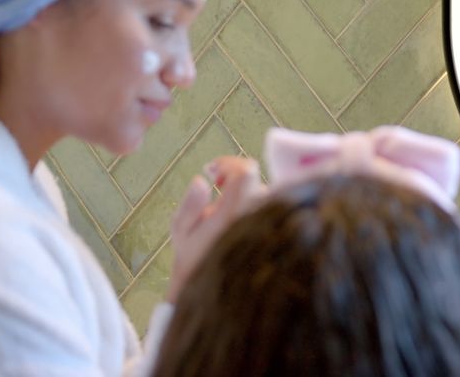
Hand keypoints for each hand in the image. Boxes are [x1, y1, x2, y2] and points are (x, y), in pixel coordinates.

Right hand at [165, 156, 266, 302]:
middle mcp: (257, 216)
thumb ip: (191, 204)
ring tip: (225, 211)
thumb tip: (202, 181)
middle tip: (217, 188)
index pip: (246, 171)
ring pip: (264, 194)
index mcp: (233, 213)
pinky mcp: (278, 234)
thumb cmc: (194, 261)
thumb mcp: (182, 232)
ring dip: (245, 194)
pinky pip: (272, 209)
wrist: (214, 296)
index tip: (213, 173)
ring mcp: (270, 225)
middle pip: (255, 180)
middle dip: (234, 179)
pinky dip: (256, 207)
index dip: (228, 164)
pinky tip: (239, 221)